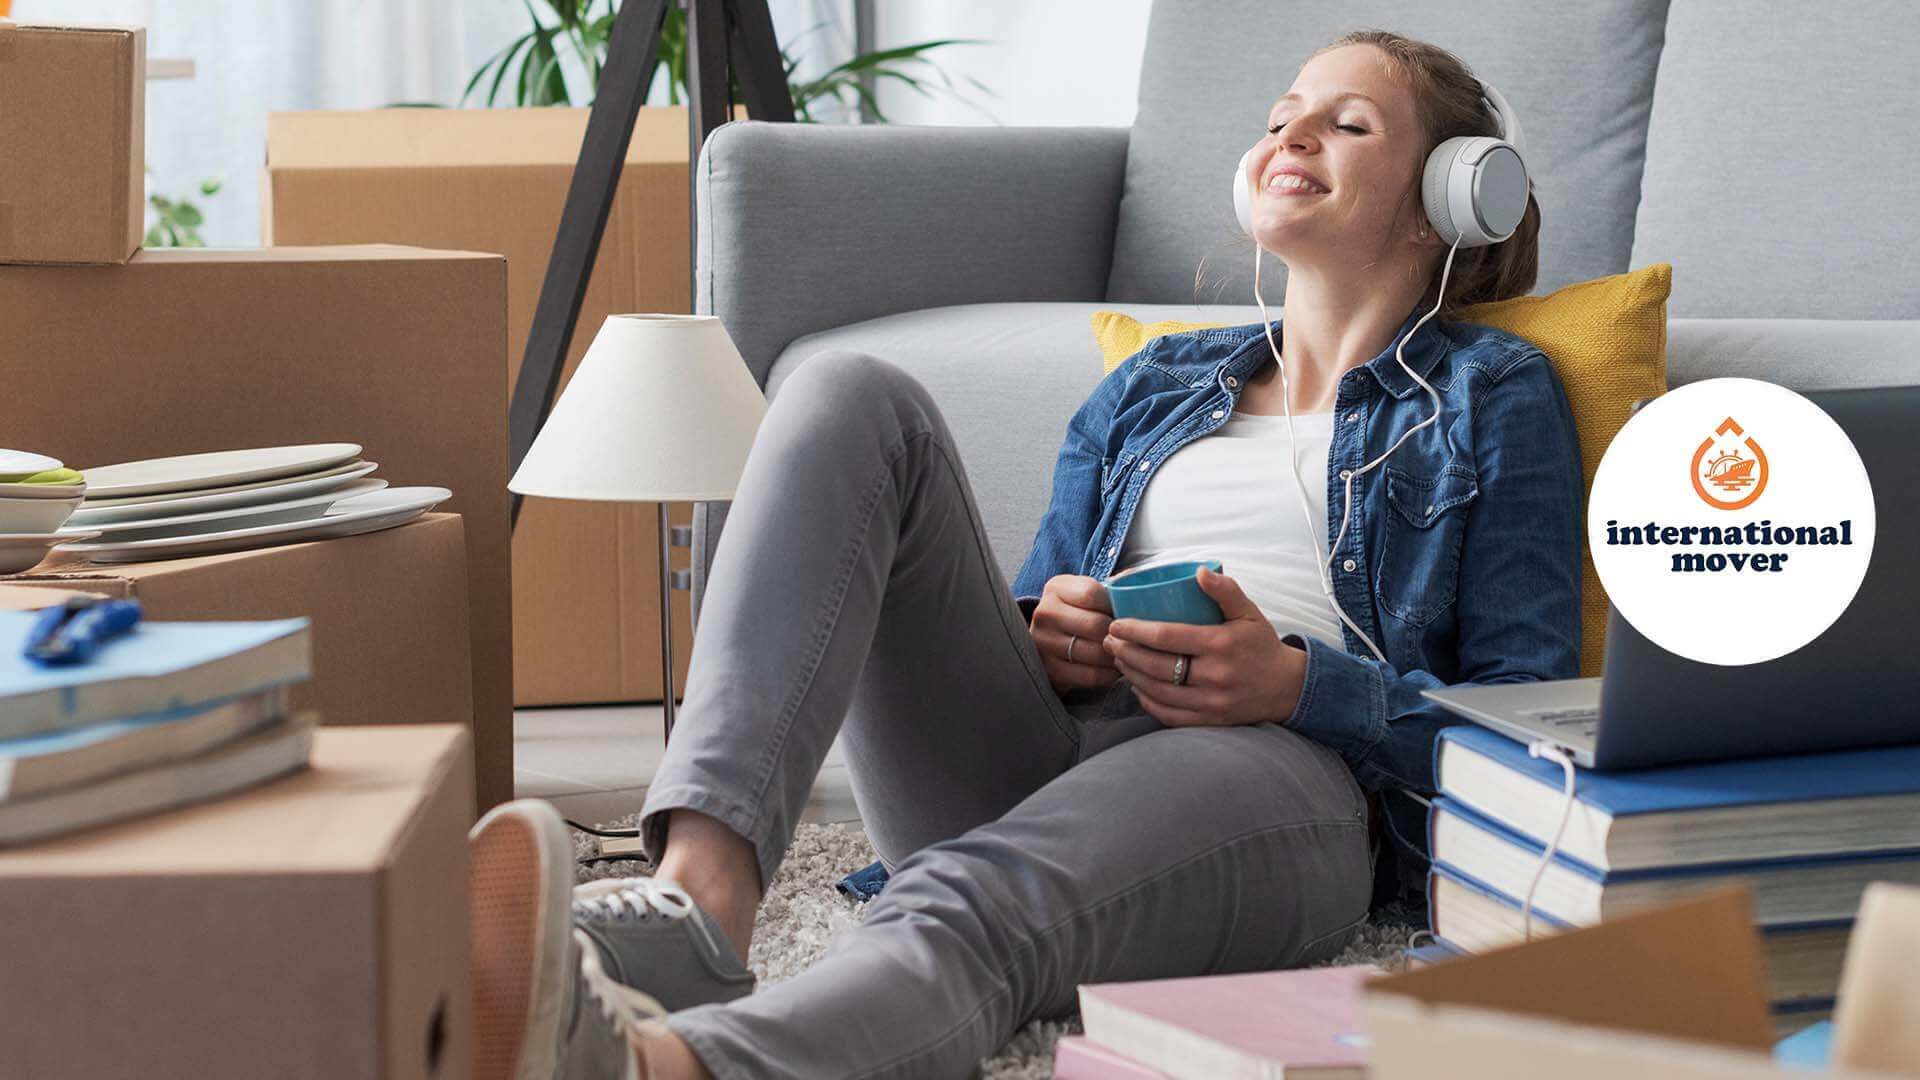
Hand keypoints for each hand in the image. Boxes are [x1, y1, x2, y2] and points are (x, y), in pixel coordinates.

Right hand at [1031, 574, 1120, 694]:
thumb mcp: (1084, 593)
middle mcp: (1045, 614)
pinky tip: (1113, 667)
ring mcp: (1044, 644)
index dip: (1114, 604)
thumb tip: (1138, 601)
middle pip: (1096, 625)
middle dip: (1117, 633)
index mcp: (1056, 588)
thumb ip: (1109, 591)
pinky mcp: (1051, 671)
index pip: (1091, 594)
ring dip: (1115, 655)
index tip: (1122, 611)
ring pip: (1096, 653)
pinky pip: (1092, 675)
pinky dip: (1109, 674)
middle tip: (1127, 636)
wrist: (1050, 641)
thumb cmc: (1079, 612)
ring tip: (1123, 651)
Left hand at [1104, 566, 1305, 726]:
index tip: (1116, 624)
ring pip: (1158, 692)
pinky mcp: (1210, 721)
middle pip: (1156, 666)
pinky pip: (1169, 715)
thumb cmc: (1262, 645)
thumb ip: (1225, 590)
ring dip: (1132, 675)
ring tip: (1118, 659)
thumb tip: (1198, 571)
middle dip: (1126, 652)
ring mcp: (1211, 702)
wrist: (1288, 688)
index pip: (1168, 637)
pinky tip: (1137, 686)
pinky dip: (1147, 701)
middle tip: (1109, 641)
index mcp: (1221, 644)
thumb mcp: (1249, 612)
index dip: (1136, 631)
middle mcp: (1214, 676)